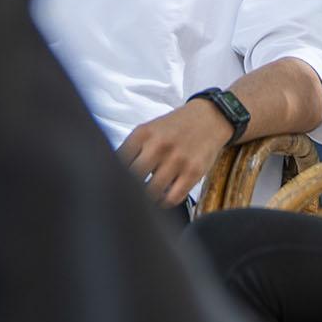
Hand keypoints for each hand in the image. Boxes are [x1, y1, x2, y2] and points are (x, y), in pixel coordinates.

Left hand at [117, 100, 233, 207]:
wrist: (209, 118)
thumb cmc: (175, 127)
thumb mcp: (149, 129)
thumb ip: (132, 148)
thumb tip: (113, 174)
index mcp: (143, 134)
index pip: (118, 162)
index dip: (113, 177)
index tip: (113, 185)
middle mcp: (159, 145)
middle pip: (133, 179)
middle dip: (129, 190)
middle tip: (128, 196)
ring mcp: (177, 159)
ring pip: (152, 192)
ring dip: (147, 200)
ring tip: (146, 200)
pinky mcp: (193, 172)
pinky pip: (173, 198)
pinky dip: (165, 203)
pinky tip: (162, 200)